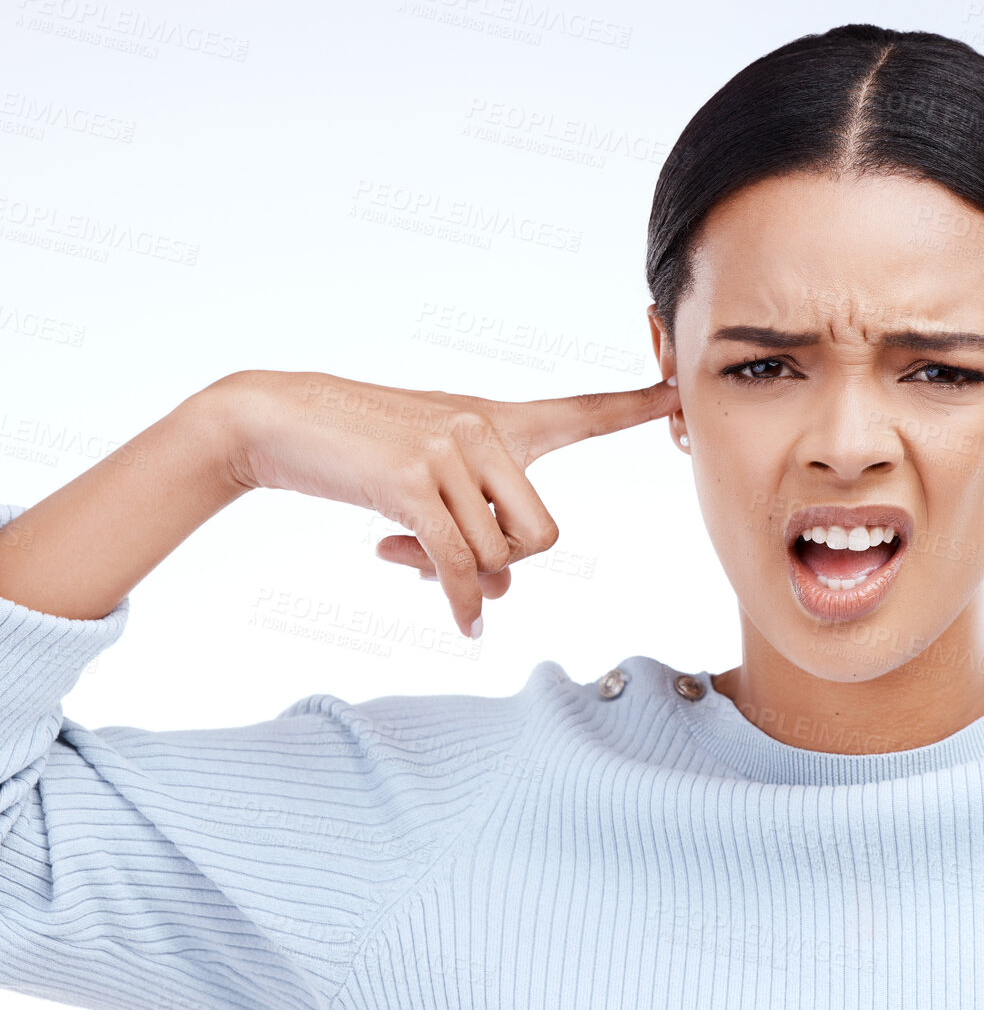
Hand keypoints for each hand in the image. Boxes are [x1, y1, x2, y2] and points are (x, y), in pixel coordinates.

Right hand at [211, 369, 680, 635]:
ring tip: (409, 557)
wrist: (278, 421)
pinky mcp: (412, 479)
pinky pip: (459, 565)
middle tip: (458, 567)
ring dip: (460, 580)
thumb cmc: (361, 453)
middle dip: (508, 567)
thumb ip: (478, 523)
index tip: (679, 390)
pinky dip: (462, 604)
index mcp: (500, 419)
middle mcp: (486, 427)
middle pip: (544, 534)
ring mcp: (450, 450)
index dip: (637, 406)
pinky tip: (457, 619)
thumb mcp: (432, 479)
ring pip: (498, 557)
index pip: (582, 412)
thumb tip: (501, 595)